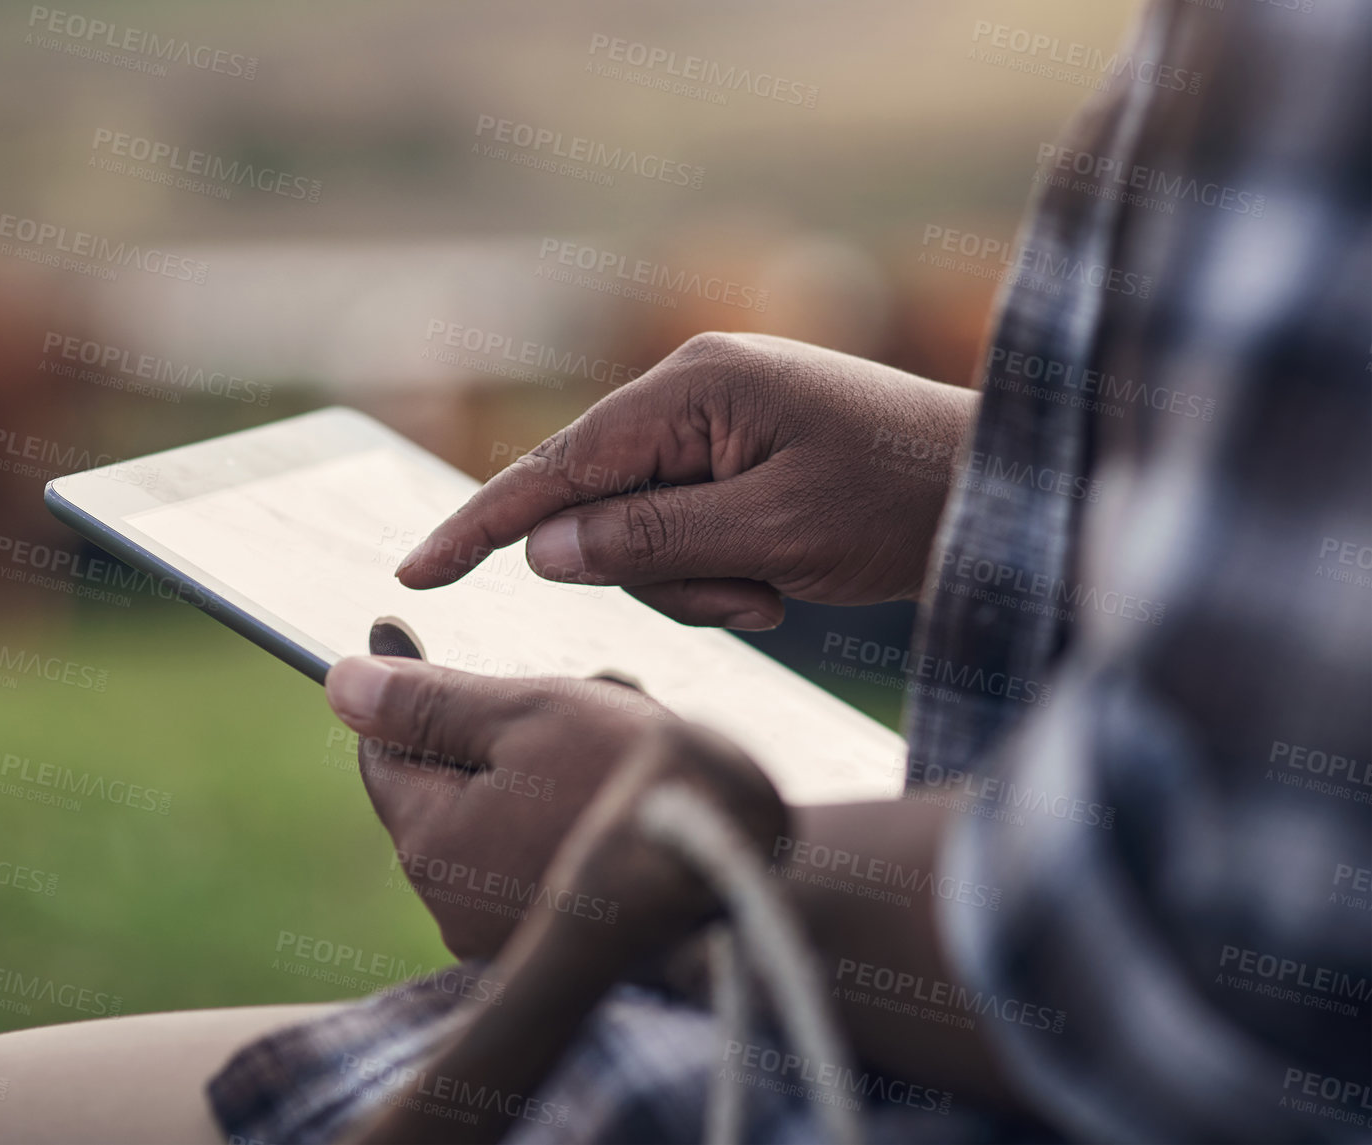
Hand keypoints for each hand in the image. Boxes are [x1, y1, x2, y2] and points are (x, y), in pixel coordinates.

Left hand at [326, 653, 681, 959]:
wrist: (757, 875)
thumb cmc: (641, 781)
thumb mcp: (528, 714)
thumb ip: (428, 702)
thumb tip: (341, 684)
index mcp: (433, 847)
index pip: (382, 756)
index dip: (396, 687)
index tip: (397, 625)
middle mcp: (455, 910)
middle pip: (450, 784)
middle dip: (502, 726)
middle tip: (581, 692)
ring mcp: (507, 937)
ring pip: (502, 815)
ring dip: (549, 762)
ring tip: (628, 731)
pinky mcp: (560, 946)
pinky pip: (542, 856)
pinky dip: (575, 810)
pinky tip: (631, 782)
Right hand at [396, 332, 977, 624]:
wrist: (1000, 485)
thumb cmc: (903, 501)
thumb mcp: (775, 533)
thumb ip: (651, 540)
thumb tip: (545, 549)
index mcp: (693, 389)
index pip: (558, 467)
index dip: (481, 525)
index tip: (414, 574)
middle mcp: (692, 393)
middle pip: (601, 509)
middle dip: (659, 572)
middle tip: (753, 595)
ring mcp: (716, 425)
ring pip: (641, 534)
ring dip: (698, 582)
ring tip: (779, 587)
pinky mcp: (738, 458)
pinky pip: (685, 532)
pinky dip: (722, 573)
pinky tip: (788, 577)